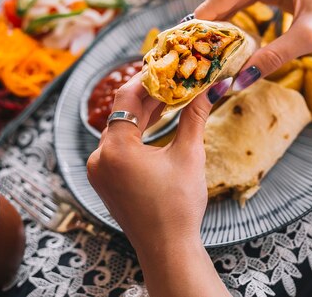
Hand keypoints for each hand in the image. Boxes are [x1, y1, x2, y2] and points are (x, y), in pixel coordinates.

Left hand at [87, 76, 228, 295]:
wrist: (167, 248)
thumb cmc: (178, 205)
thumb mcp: (189, 155)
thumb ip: (195, 117)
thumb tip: (212, 87)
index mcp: (116, 148)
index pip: (126, 97)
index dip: (147, 77)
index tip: (165, 64)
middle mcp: (100, 157)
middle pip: (122, 112)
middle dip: (149, 95)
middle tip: (173, 77)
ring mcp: (100, 170)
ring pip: (120, 129)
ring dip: (143, 113)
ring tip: (169, 96)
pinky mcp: (105, 180)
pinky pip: (118, 146)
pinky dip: (137, 133)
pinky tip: (156, 122)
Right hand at [195, 0, 311, 96]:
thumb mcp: (308, 38)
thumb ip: (273, 57)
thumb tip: (240, 80)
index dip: (209, 9)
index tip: (189, 31)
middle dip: (210, 15)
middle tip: (191, 42)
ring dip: (219, 18)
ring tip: (201, 42)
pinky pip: (245, 0)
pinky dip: (233, 17)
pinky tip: (222, 37)